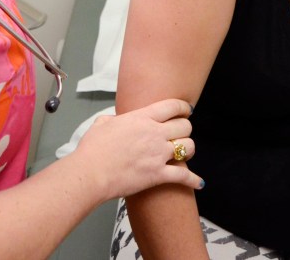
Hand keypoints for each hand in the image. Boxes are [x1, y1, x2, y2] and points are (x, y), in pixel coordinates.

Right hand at [72, 98, 201, 199]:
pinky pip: (184, 176)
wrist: (90, 173)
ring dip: (189, 150)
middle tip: (182, 134)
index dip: (183, 108)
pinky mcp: (158, 175)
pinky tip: (199, 183)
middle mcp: (154, 133)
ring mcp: (158, 154)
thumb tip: (114, 121)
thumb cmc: (92, 150)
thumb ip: (113, 119)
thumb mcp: (101, 124)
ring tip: (185, 153)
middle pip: (185, 126)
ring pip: (188, 147)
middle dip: (186, 129)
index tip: (187, 111)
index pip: (172, 106)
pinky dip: (194, 180)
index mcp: (141, 118)